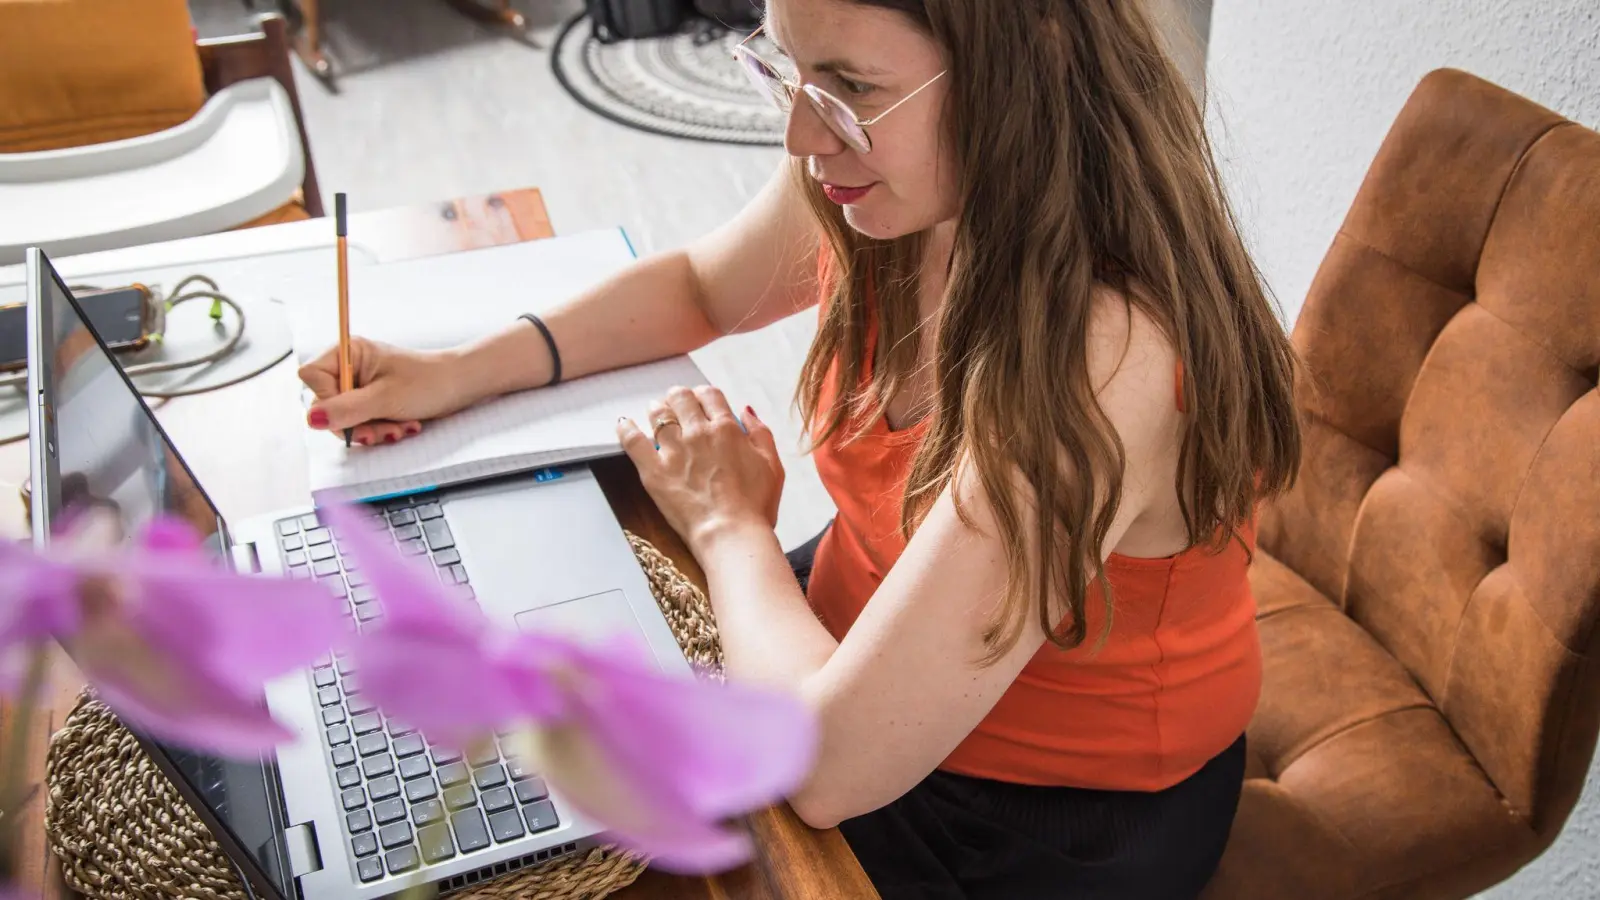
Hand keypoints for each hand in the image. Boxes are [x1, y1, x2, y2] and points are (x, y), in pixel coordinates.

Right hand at [297, 337, 475, 445]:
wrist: (461, 386)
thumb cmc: (429, 382)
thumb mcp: (385, 399)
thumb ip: (346, 409)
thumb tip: (312, 418)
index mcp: (348, 353)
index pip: (312, 378)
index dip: (328, 399)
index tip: (355, 409)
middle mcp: (350, 368)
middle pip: (326, 404)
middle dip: (355, 423)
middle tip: (383, 430)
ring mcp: (360, 386)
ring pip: (344, 419)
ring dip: (371, 430)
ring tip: (400, 428)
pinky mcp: (371, 402)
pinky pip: (360, 424)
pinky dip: (380, 431)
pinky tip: (402, 427)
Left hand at [618, 386, 783, 553]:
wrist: (730, 533)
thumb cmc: (754, 506)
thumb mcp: (772, 465)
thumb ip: (760, 433)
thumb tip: (746, 412)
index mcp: (726, 429)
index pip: (709, 395)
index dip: (704, 395)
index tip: (701, 401)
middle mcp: (698, 433)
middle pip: (681, 397)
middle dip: (678, 398)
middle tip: (677, 406)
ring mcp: (673, 450)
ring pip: (658, 413)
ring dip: (657, 409)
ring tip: (656, 413)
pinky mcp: (654, 470)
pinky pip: (632, 440)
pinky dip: (626, 429)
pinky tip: (625, 424)